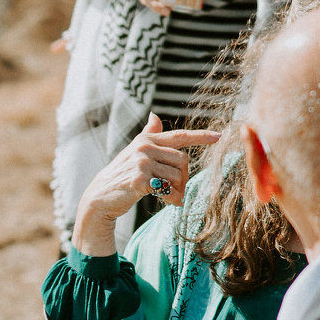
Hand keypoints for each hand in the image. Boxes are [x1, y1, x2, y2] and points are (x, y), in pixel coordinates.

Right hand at [72, 114, 221, 254]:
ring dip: (177, 190)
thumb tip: (155, 116)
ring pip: (177, 175)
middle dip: (184, 177)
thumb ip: (148, 134)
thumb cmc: (122, 175)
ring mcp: (141, 161)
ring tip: (169, 197)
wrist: (100, 196)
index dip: (200, 136)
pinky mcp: (140, 178)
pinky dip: (172, 198)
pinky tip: (167, 203)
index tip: (219, 136)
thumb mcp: (134, 152)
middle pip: (183, 160)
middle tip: (176, 190)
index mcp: (147, 139)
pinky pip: (167, 188)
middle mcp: (145, 146)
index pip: (179, 135)